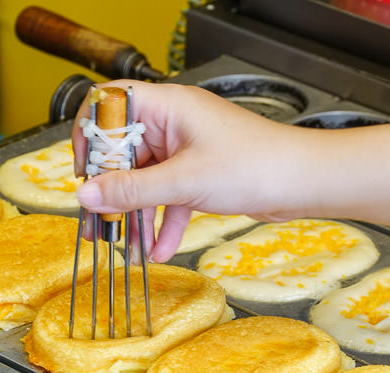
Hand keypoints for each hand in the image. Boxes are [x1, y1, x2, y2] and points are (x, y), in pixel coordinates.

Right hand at [72, 80, 309, 261]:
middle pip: (124, 151)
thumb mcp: (185, 182)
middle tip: (98, 220)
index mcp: (168, 106)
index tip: (85, 170)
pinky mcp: (200, 175)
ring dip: (136, 214)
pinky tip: (158, 251)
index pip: (111, 104)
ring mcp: (187, 150)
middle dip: (111, 189)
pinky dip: (164, 222)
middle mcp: (174, 123)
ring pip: (147, 180)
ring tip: (124, 246)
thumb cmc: (257, 165)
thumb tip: (88, 196)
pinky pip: (170, 198)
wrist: (304, 183)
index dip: (91, 134)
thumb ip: (132, 191)